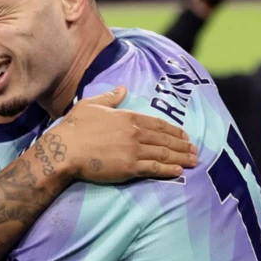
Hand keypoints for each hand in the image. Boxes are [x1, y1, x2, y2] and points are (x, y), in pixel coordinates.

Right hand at [49, 86, 197, 182]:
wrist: (65, 149)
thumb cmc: (74, 127)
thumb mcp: (91, 104)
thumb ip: (110, 97)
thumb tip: (123, 88)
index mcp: (128, 117)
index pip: (157, 123)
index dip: (173, 130)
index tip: (184, 134)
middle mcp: (135, 133)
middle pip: (165, 139)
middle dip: (182, 145)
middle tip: (195, 150)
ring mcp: (134, 150)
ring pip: (163, 154)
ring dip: (180, 157)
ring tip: (193, 160)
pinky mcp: (129, 167)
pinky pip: (154, 168)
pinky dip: (168, 170)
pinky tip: (179, 171)